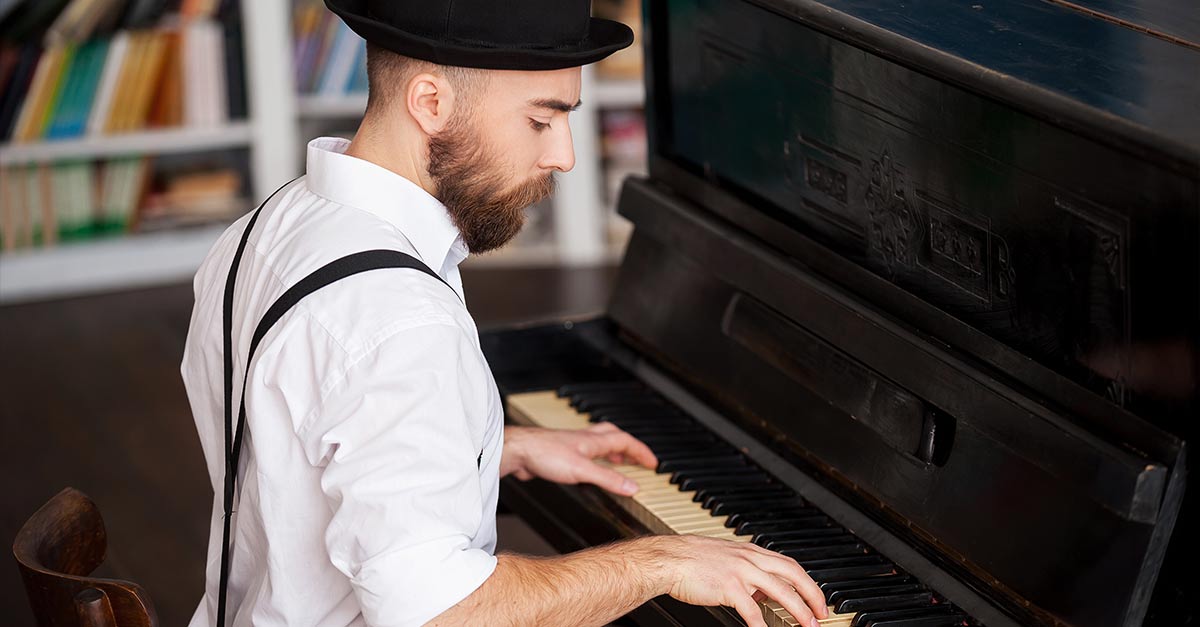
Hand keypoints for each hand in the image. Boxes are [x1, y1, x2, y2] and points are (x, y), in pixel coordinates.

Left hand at [501, 423, 657, 495]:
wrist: (517, 451)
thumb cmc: (544, 454)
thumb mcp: (582, 470)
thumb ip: (608, 479)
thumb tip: (633, 487)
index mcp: (593, 441)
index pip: (625, 441)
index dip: (641, 451)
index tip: (653, 462)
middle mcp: (584, 440)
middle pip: (613, 437)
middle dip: (629, 447)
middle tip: (638, 459)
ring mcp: (571, 446)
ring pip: (598, 444)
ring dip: (612, 452)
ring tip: (619, 462)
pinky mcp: (559, 455)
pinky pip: (584, 454)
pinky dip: (594, 460)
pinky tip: (589, 470)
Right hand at [651, 535, 827, 626]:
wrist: (668, 559)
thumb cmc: (690, 559)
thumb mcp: (725, 559)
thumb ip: (746, 571)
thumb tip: (762, 592)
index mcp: (750, 551)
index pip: (789, 564)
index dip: (807, 582)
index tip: (816, 598)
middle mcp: (750, 559)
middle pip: (793, 575)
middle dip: (812, 595)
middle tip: (822, 614)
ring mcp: (740, 572)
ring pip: (781, 592)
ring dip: (799, 611)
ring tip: (808, 626)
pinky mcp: (728, 587)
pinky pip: (752, 611)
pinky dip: (763, 626)